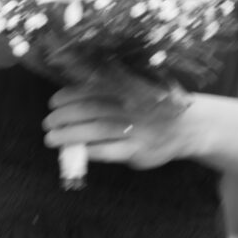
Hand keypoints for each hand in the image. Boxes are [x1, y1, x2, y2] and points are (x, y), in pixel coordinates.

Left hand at [43, 82, 197, 170]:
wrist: (189, 127)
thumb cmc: (154, 106)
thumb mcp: (138, 88)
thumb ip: (110, 88)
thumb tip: (69, 94)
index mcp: (129, 86)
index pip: (92, 88)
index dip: (69, 95)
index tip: (53, 102)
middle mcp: (132, 105)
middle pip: (90, 109)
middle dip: (64, 116)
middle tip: (48, 122)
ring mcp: (137, 128)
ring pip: (96, 131)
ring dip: (69, 135)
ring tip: (51, 139)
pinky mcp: (140, 150)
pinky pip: (109, 151)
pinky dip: (90, 151)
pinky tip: (76, 151)